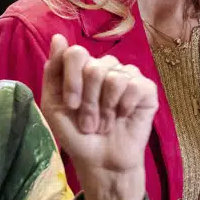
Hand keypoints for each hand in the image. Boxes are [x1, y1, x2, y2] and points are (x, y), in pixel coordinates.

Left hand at [39, 35, 155, 199]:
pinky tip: (123, 116)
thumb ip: (53, 72)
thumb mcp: (54, 105)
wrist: (100, 162)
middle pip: (94, 68)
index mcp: (83, 67)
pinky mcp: (146, 90)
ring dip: (105, 108)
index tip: (71, 105)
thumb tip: (58, 37)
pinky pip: (135, 85)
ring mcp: (127, 76)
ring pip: (114, 76)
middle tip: (89, 122)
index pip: (76, 53)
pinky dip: (125, 106)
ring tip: (104, 124)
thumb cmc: (76, 134)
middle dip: (88, 102)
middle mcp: (106, 67)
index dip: (72, 81)